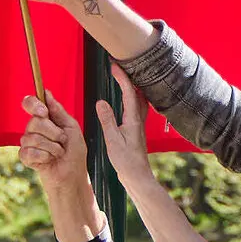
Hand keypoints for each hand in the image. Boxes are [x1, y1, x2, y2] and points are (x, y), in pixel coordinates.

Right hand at [19, 91, 86, 184]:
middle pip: (35, 122)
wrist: (73, 174)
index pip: (30, 104)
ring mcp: (27, 142)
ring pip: (33, 138)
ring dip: (53, 147)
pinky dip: (45, 157)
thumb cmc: (74, 152)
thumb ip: (58, 111)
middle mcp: (33, 128)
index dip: (33, 104)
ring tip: (58, 153)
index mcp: (45, 119)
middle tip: (62, 141)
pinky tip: (49, 160)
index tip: (42, 111)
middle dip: (54, 133)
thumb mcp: (71, 128)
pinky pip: (30, 152)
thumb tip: (47, 93)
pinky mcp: (25, 156)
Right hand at [96, 65, 153, 187]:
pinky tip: (128, 98)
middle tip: (118, 66)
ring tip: (123, 77)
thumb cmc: (126, 161)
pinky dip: (132, 97)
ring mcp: (139, 124)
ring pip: (139, 99)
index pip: (129, 93)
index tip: (114, 66)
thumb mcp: (113, 141)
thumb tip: (101, 101)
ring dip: (132, 86)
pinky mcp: (137, 129)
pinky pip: (137, 107)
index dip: (122, 78)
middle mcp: (139, 120)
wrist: (138, 176)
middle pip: (137, 92)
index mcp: (134, 120)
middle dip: (129, 78)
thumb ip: (107, 121)